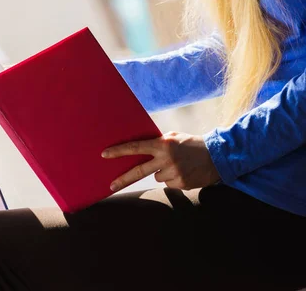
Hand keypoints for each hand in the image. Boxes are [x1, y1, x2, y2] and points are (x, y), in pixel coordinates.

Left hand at [101, 131, 220, 192]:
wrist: (217, 155)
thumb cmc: (192, 143)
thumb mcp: (174, 137)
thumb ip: (158, 142)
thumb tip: (140, 149)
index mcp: (163, 144)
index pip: (136, 147)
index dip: (119, 151)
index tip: (104, 155)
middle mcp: (166, 159)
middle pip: (139, 171)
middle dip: (123, 179)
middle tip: (110, 186)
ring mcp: (174, 173)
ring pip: (156, 177)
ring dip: (162, 172)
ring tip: (178, 164)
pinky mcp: (181, 184)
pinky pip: (168, 184)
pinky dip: (173, 179)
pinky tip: (184, 171)